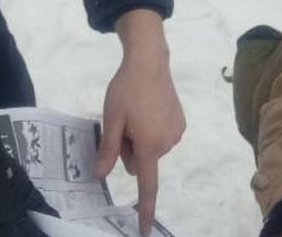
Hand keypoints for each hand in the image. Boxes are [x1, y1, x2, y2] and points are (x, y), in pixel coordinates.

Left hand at [95, 9, 185, 235]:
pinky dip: (153, 129)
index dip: (145, 208)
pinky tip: (149, 107)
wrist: (150, 61)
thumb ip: (107, 149)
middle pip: (143, 161)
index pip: (147, 184)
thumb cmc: (126, 89)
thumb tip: (100, 175)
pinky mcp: (181, 122)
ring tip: (137, 112)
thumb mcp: (110, 119)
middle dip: (131, 149)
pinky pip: (162, 136)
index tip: (144, 229)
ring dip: (141, 138)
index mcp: (148, 145)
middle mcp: (167, 143)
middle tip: (123, 124)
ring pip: (152, 148)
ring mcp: (177, 132)